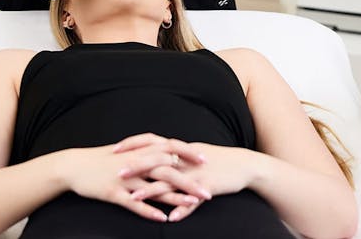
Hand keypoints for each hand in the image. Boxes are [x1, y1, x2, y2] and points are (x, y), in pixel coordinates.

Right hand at [64, 134, 210, 222]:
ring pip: (155, 187)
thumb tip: (167, 154)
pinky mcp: (114, 192)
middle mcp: (136, 162)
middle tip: (208, 191)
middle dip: (190, 181)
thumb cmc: (103, 159)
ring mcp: (126, 178)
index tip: (206, 161)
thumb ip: (147, 152)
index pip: (171, 148)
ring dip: (175, 197)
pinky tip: (162, 219)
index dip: (189, 154)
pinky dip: (148, 211)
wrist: (75, 166)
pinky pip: (134, 204)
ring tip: (192, 204)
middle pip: (169, 170)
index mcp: (141, 150)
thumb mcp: (127, 151)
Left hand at [127, 142, 253, 221]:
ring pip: (171, 182)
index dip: (134, 144)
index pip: (153, 142)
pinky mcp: (208, 187)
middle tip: (117, 173)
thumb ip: (176, 155)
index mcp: (181, 149)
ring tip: (133, 198)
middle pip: (157, 161)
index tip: (115, 149)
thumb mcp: (194, 153)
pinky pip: (192, 201)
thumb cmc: (219, 160)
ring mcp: (197, 173)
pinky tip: (169, 218)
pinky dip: (182, 209)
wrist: (245, 165)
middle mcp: (186, 159)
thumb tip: (158, 154)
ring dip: (151, 191)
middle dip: (136, 167)